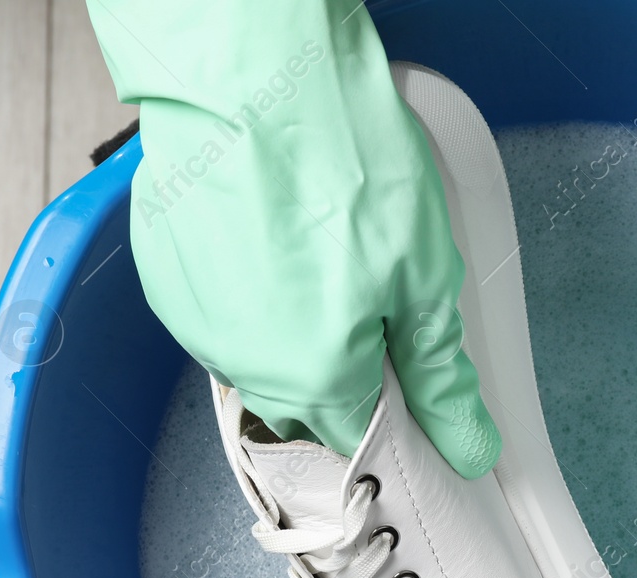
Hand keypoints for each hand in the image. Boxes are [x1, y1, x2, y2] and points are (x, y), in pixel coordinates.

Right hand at [88, 0, 499, 476]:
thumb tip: (470, 447)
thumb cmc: (340, 158)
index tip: (412, 382)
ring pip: (261, 359)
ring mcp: (195, 322)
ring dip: (295, 331)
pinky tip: (276, 236)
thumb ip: (440, 376)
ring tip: (323, 254)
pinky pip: (222, 313)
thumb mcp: (424, 276)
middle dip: (346, 372)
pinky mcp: (166, 278)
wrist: (253, 70)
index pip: (363, 443)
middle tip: (376, 301)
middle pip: (308, 406)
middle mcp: (243, 366)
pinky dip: (252, 292)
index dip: (395, 415)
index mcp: (313, 380)